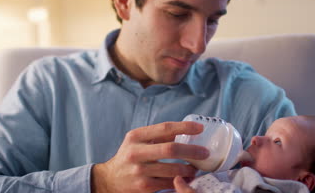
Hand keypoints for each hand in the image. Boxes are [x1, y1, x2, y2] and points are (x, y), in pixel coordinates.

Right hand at [91, 121, 208, 192]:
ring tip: (196, 168)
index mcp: (136, 136)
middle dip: (192, 151)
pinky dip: (181, 181)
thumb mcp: (137, 141)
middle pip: (170, 149)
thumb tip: (186, 130)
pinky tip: (187, 179)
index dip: (184, 127)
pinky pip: (168, 183)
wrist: (109, 180)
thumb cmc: (129, 157)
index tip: (200, 128)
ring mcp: (139, 171)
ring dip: (189, 169)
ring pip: (172, 170)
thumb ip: (158, 136)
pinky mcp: (143, 187)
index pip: (164, 128)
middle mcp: (136, 152)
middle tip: (205, 152)